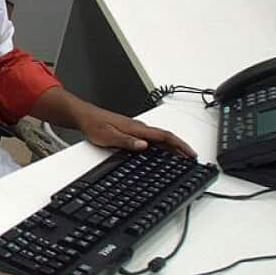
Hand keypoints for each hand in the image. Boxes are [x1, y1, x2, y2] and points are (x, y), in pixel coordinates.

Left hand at [75, 105, 195, 157]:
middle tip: (191, 158)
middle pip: (165, 137)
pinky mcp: (131, 131)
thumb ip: (126, 142)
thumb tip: (144, 146)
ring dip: (171, 147)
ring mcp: (135, 128)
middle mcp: (138, 127)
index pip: (164, 136)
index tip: (190, 153)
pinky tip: (160, 152)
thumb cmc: (93, 125)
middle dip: (180, 148)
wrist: (84, 116)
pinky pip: (151, 138)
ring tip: (181, 157)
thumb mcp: (108, 137)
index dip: (179, 145)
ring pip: (159, 138)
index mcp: (136, 128)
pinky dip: (161, 145)